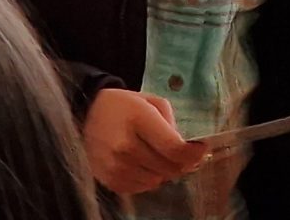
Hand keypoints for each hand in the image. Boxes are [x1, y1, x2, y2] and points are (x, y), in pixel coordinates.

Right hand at [82, 87, 208, 194]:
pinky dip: (149, 179)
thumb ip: (171, 123)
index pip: (174, 147)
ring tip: (160, 157)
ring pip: (157, 180)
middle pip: (168, 167)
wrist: (87, 115)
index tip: (202, 149)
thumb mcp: (151, 101)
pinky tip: (145, 164)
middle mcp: (125, 145)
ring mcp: (115, 166)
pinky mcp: (109, 179)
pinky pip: (141, 188)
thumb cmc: (124, 106)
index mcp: (138, 119)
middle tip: (184, 154)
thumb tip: (186, 149)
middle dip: (183, 162)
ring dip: (165, 171)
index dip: (194, 152)